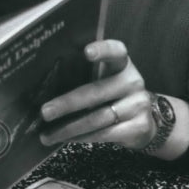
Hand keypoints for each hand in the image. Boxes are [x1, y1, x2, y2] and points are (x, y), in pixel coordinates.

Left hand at [38, 40, 188, 159]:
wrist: (145, 120)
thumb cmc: (113, 94)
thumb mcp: (106, 79)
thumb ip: (85, 75)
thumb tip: (44, 84)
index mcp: (122, 65)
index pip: (116, 51)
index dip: (103, 50)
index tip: (86, 52)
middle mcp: (133, 82)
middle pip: (96, 92)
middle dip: (67, 104)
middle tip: (44, 112)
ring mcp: (138, 105)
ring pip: (97, 118)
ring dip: (68, 128)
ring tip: (47, 134)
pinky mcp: (138, 127)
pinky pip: (104, 134)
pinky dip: (82, 137)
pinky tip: (65, 139)